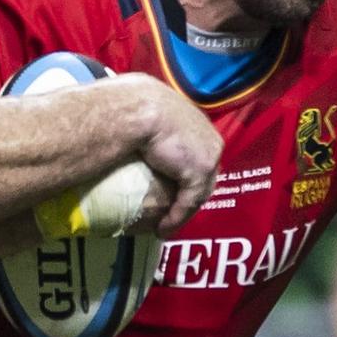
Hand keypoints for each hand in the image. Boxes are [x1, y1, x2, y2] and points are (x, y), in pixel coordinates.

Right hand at [121, 75, 222, 236]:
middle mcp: (208, 135)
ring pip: (198, 191)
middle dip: (188, 195)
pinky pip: (189, 202)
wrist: (137, 109)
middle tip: (169, 212)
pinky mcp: (201, 170)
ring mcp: (208, 154)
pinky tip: (162, 230)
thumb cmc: (132, 107)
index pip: (196, 152)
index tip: (169, 188)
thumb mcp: (144, 114)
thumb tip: (128, 131)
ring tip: (164, 226)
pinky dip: (176, 218)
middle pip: (202, 174)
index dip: (183, 172)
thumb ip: (148, 125)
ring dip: (182, 212)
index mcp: (195, 120)